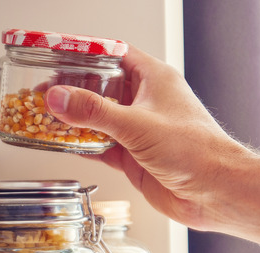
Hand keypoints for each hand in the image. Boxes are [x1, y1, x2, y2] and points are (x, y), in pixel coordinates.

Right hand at [44, 46, 256, 230]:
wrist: (215, 192)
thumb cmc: (196, 150)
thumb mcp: (137, 125)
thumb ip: (94, 111)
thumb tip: (59, 98)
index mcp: (153, 78)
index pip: (114, 53)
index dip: (86, 53)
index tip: (59, 55)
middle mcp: (145, 101)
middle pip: (101, 86)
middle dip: (73, 88)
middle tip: (44, 89)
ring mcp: (139, 129)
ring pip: (98, 117)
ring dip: (74, 118)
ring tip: (46, 114)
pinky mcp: (134, 156)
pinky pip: (101, 145)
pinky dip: (82, 144)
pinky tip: (63, 142)